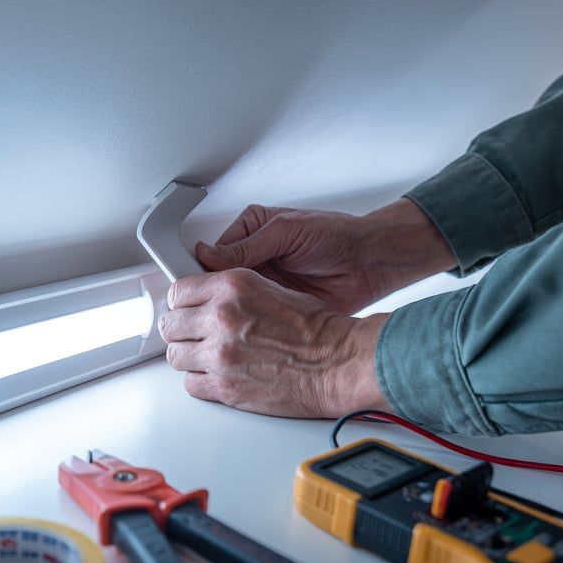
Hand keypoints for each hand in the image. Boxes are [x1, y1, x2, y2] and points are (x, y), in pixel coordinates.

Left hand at [157, 268, 389, 417]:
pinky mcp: (226, 387)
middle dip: (180, 331)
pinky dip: (201, 382)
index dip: (181, 303)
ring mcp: (221, 354)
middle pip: (171, 325)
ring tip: (207, 357)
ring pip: (175, 356)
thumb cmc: (317, 329)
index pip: (178, 291)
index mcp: (233, 286)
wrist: (340, 362)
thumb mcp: (271, 289)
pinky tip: (217, 376)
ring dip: (188, 357)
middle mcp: (222, 317)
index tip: (185, 310)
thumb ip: (232, 292)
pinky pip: (190, 384)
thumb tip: (206, 300)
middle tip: (192, 336)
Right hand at [195, 198, 455, 314]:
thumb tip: (208, 254)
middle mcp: (251, 260)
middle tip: (206, 308)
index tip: (193, 288)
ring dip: (227, 314)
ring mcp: (262, 286)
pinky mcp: (275, 308)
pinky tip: (242, 330)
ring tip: (221, 322)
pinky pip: (251, 319)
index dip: (201, 273)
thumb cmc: (335, 236)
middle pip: (215, 283)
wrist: (370, 262)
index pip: (211, 255)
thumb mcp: (287, 232)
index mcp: (248, 232)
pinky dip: (245, 327)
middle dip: (210, 298)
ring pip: (230, 304)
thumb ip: (248, 244)